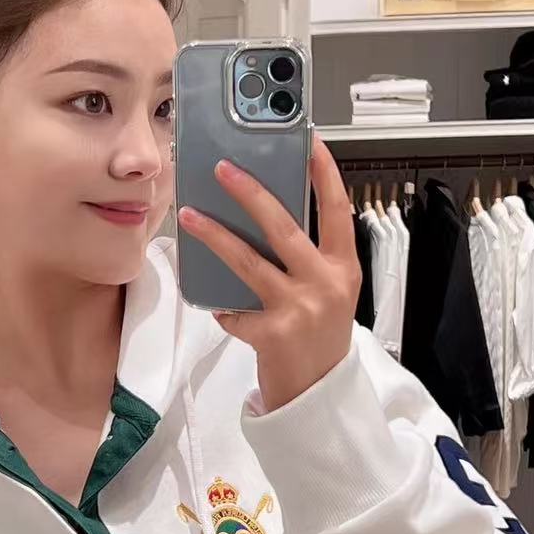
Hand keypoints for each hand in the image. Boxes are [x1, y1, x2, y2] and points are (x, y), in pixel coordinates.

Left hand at [176, 133, 360, 412]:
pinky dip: (226, 309)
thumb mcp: (327, 292)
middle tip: (222, 168)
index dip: (324, 172)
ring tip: (190, 215)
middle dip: (250, 192)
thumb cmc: (318, 336)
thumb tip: (264, 217)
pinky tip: (226, 312)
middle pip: (284, 226)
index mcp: (344, 267)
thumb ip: (307, 258)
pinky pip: (234, 309)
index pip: (338, 208)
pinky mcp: (272, 333)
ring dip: (214, 234)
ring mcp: (299, 308)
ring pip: (248, 260)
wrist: (318, 394)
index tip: (308, 139)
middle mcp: (326, 283)